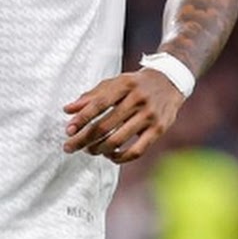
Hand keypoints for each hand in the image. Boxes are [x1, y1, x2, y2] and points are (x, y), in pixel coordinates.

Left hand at [62, 69, 185, 163]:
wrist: (169, 81)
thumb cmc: (134, 84)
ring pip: (118, 140)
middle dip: (84, 139)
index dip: (82, 118)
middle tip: (69, 147)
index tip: (68, 130)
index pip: (99, 104)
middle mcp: (137, 100)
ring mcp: (149, 116)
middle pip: (105, 125)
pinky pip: (137, 151)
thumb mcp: (114, 83)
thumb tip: (67, 110)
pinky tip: (109, 156)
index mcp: (124, 85)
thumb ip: (91, 96)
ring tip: (88, 150)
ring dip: (99, 149)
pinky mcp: (159, 130)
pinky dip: (120, 157)